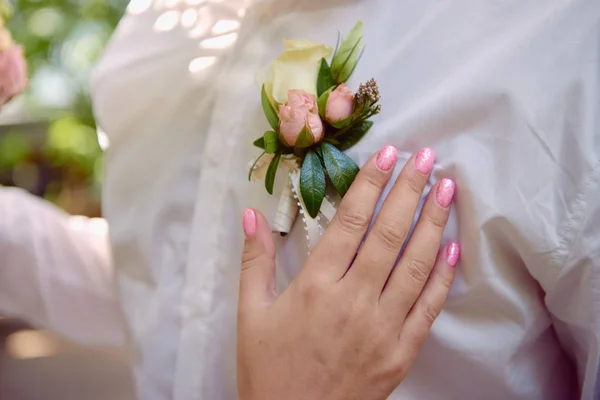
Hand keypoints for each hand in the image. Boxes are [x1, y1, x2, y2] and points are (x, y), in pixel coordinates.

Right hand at [237, 146, 459, 399]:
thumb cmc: (268, 369)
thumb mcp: (250, 313)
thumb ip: (253, 260)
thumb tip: (251, 213)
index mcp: (315, 287)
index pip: (350, 222)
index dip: (371, 183)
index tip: (388, 153)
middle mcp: (353, 301)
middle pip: (389, 234)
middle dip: (410, 190)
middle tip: (427, 158)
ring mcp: (383, 327)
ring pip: (415, 264)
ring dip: (433, 223)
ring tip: (447, 190)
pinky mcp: (401, 352)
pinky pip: (428, 307)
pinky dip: (443, 275)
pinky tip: (452, 246)